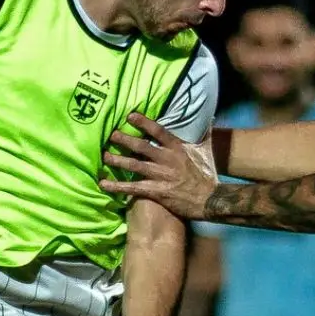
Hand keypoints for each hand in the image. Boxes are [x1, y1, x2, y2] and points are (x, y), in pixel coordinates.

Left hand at [100, 112, 217, 218]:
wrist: (210, 199)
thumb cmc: (207, 175)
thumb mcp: (207, 151)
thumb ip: (205, 133)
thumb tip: (210, 117)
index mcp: (178, 148)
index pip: (158, 131)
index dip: (144, 123)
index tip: (130, 116)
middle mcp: (167, 160)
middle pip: (141, 147)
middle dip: (124, 140)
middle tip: (111, 135)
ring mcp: (161, 176)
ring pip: (134, 166)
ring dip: (117, 160)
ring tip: (104, 156)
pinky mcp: (156, 191)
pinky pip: (133, 188)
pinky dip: (117, 186)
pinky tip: (103, 183)